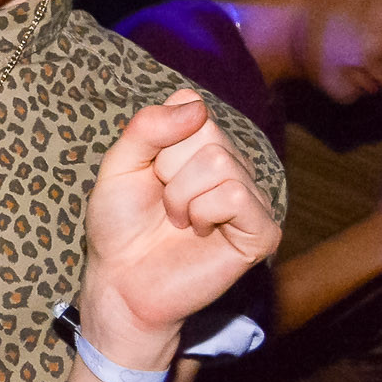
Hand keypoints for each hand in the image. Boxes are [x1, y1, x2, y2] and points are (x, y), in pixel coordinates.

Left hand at [80, 88, 280, 366]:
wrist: (121, 278)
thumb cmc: (120, 223)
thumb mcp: (119, 165)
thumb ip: (147, 128)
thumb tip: (195, 103)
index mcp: (200, 144)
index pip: (192, 104)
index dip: (158, 136)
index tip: (148, 168)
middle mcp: (231, 164)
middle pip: (206, 134)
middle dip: (166, 169)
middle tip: (162, 201)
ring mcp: (250, 197)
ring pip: (221, 164)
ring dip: (180, 195)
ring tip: (177, 219)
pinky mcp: (262, 231)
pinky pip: (238, 195)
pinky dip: (203, 212)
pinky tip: (197, 231)